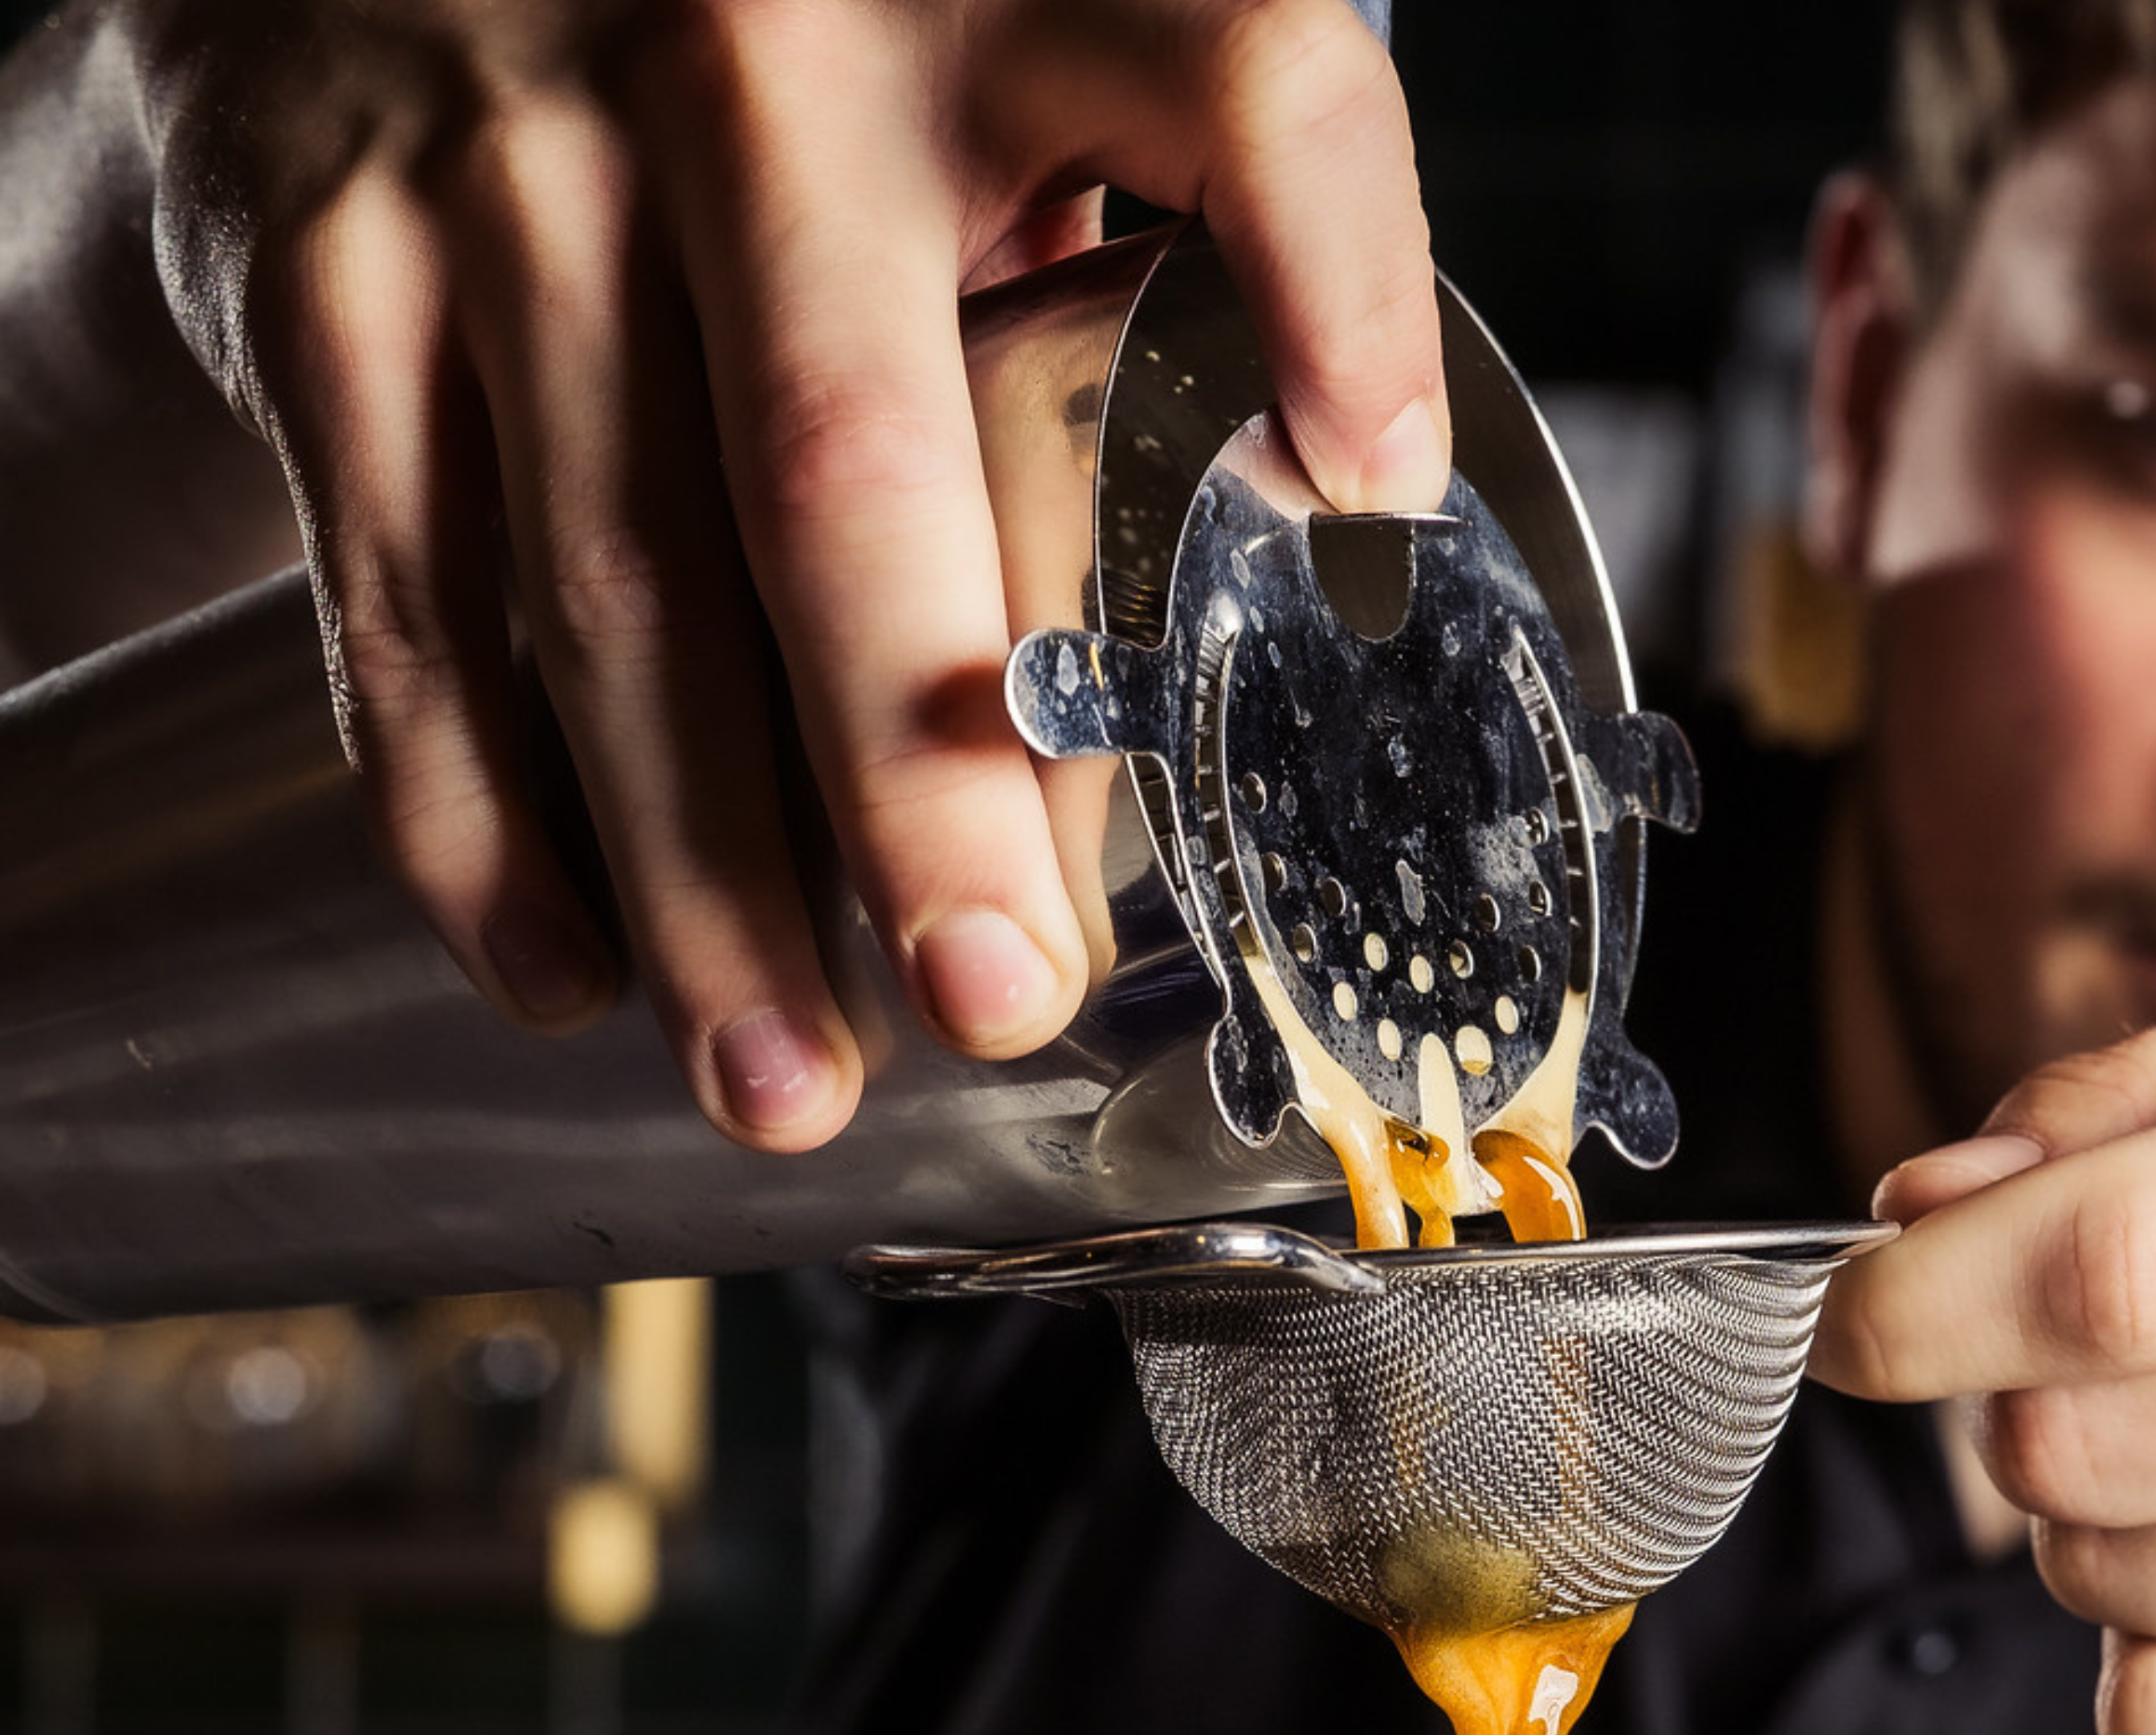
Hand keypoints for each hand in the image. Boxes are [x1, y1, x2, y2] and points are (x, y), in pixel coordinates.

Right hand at [124, 0, 1446, 1147]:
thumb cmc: (782, 43)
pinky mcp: (322, 271)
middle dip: (923, 771)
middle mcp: (749, 57)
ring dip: (705, 876)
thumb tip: (1310, 525)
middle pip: (849, 459)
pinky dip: (482, 812)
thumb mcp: (987, 54)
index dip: (1338, 277)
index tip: (1380, 482)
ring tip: (787, 1079)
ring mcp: (509, 166)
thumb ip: (1127, 228)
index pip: (1237, 78)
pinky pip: (404, 585)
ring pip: (613, 582)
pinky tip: (571, 969)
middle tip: (996, 996)